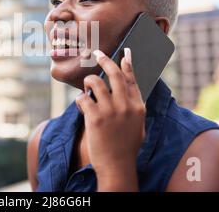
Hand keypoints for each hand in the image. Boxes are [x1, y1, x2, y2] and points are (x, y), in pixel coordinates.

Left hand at [75, 48, 145, 190]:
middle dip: (105, 60)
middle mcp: (125, 105)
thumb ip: (133, 108)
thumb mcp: (138, 126)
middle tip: (98, 54)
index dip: (127, 64)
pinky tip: (81, 106)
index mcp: (138, 106)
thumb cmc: (126, 148)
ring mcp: (110, 110)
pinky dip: (80, 100)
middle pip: (115, 74)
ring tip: (87, 87)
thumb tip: (127, 93)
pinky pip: (83, 98)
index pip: (132, 79)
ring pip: (96, 82)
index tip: (125, 52)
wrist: (117, 166)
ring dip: (89, 82)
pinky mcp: (95, 117)